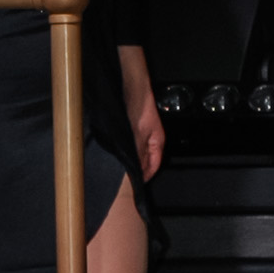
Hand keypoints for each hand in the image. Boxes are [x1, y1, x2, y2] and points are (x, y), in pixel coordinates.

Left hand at [121, 50, 164, 184]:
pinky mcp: (132, 129)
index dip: (145, 176)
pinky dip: (124, 151)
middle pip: (145, 160)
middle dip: (136, 169)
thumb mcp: (138, 134)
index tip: (135, 185)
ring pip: (136, 153)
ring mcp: (141, 134)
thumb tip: (136, 171)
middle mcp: (150, 139)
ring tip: (118, 168)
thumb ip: (138, 153)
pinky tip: (116, 153)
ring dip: (129, 160)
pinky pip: (130, 145)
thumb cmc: (139, 106)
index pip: (154, 165)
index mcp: (157, 142)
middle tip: (124, 179)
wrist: (131, 87)